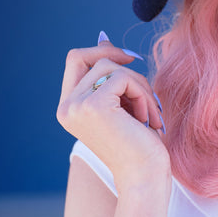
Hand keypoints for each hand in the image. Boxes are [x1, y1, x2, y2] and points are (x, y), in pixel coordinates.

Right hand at [56, 38, 169, 191]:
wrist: (145, 180)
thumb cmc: (140, 149)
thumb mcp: (122, 106)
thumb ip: (111, 77)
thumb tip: (103, 36)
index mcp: (69, 108)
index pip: (76, 60)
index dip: (102, 50)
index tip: (130, 59)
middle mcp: (66, 107)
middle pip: (96, 59)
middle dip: (129, 73)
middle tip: (150, 97)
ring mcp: (76, 106)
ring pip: (111, 67)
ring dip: (140, 87)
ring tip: (152, 115)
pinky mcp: (93, 106)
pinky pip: (122, 78)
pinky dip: (143, 94)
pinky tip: (149, 120)